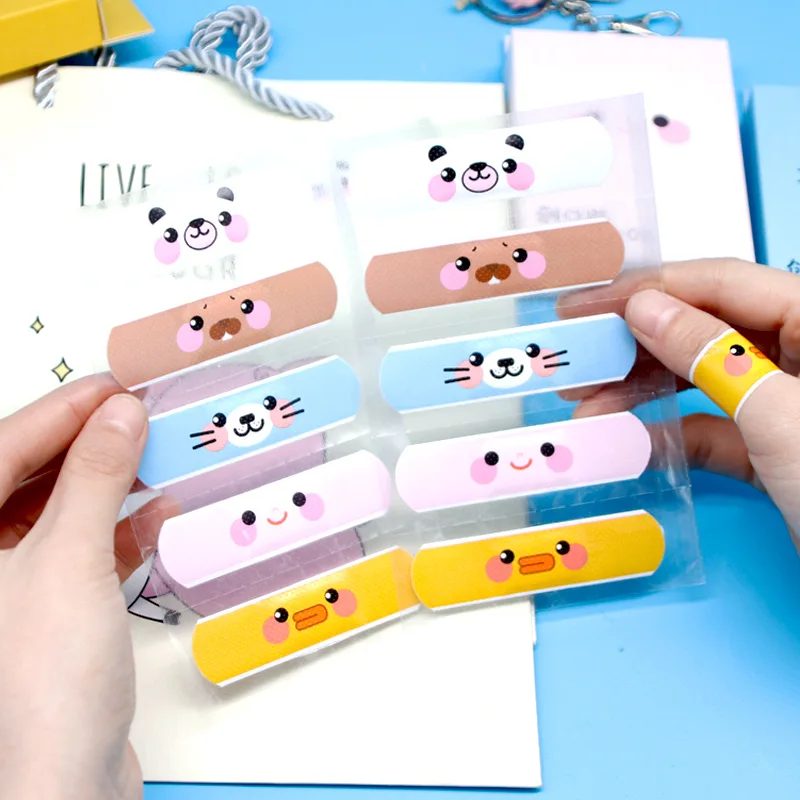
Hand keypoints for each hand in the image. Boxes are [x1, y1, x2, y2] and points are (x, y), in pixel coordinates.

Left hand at [0, 376, 149, 799]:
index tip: (113, 387)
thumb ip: (94, 478)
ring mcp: (13, 589)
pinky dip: (122, 531)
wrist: (61, 789)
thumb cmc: (38, 689)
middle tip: (140, 415)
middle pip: (30, 478)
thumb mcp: (68, 561)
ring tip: (156, 456)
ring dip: (112, 485)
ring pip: (61, 513)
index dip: (61, 412)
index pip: (2, 450)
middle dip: (90, 444)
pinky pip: (85, 552)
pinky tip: (157, 516)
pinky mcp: (52, 614)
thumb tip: (118, 416)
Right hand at [560, 258, 799, 536]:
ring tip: (591, 408)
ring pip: (703, 378)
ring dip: (644, 392)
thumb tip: (645, 307)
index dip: (648, 289)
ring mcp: (788, 402)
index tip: (588, 305)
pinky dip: (673, 434)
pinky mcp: (776, 449)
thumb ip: (712, 357)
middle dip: (637, 346)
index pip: (722, 283)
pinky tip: (635, 442)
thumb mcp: (783, 419)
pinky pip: (715, 427)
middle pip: (705, 328)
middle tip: (577, 362)